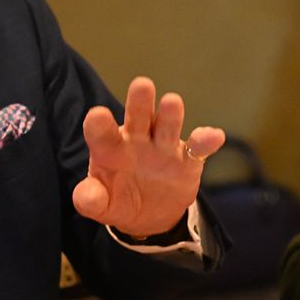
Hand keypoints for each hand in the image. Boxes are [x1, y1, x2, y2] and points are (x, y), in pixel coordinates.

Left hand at [73, 76, 224, 237]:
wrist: (149, 215)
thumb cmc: (118, 199)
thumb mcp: (102, 205)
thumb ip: (91, 200)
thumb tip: (85, 197)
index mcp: (110, 147)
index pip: (101, 133)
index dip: (99, 124)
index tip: (98, 116)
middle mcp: (137, 140)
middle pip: (138, 117)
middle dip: (140, 102)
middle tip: (142, 85)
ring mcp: (163, 148)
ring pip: (167, 126)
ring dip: (170, 115)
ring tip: (172, 102)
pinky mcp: (187, 161)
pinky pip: (197, 149)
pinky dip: (206, 141)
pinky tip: (214, 135)